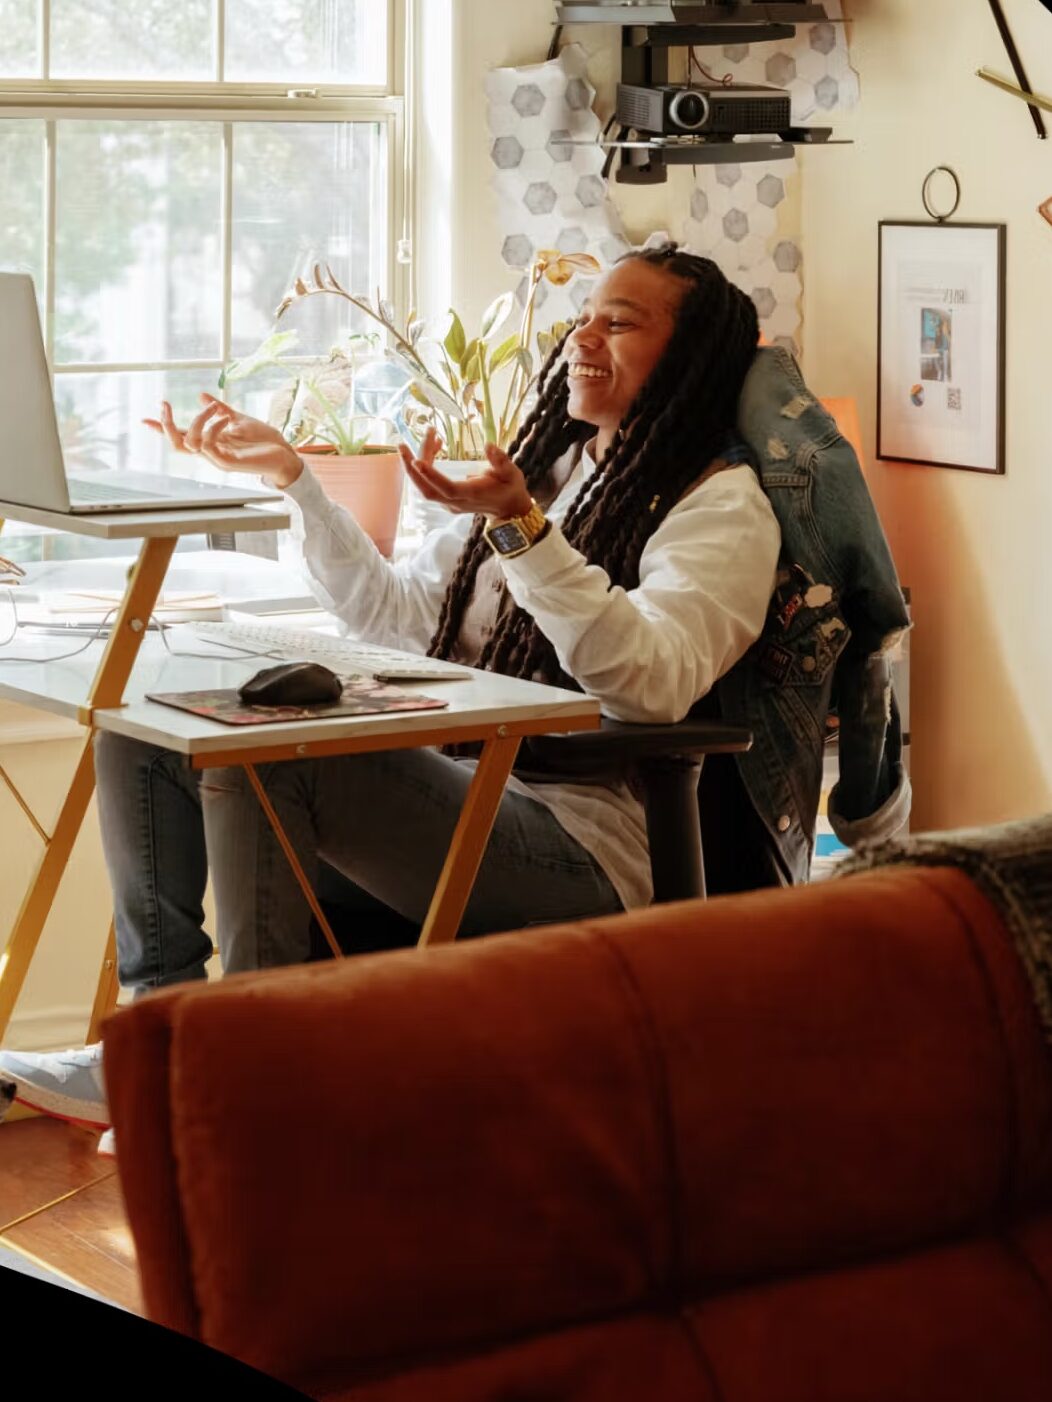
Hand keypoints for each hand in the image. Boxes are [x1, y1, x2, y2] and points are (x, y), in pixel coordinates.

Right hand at [143, 394, 303, 488]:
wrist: (284, 453)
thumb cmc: (264, 439)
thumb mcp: (238, 418)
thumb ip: (219, 408)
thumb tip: (201, 396)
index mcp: (211, 441)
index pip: (182, 436)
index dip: (163, 428)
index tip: (145, 419)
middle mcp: (211, 452)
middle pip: (177, 444)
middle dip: (166, 425)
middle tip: (164, 404)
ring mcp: (218, 459)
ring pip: (191, 443)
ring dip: (198, 420)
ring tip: (214, 408)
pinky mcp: (228, 462)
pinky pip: (209, 445)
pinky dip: (213, 428)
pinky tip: (224, 418)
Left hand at [398, 428, 532, 520]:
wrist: (508, 509)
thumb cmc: (510, 488)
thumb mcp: (512, 473)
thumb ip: (501, 461)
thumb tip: (489, 445)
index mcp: (472, 494)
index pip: (448, 488)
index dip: (431, 476)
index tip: (416, 460)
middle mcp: (456, 502)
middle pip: (427, 490)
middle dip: (411, 469)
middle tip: (401, 445)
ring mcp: (449, 503)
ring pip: (425, 487)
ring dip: (416, 465)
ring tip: (426, 438)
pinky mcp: (446, 499)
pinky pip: (430, 484)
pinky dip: (425, 466)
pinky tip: (435, 447)